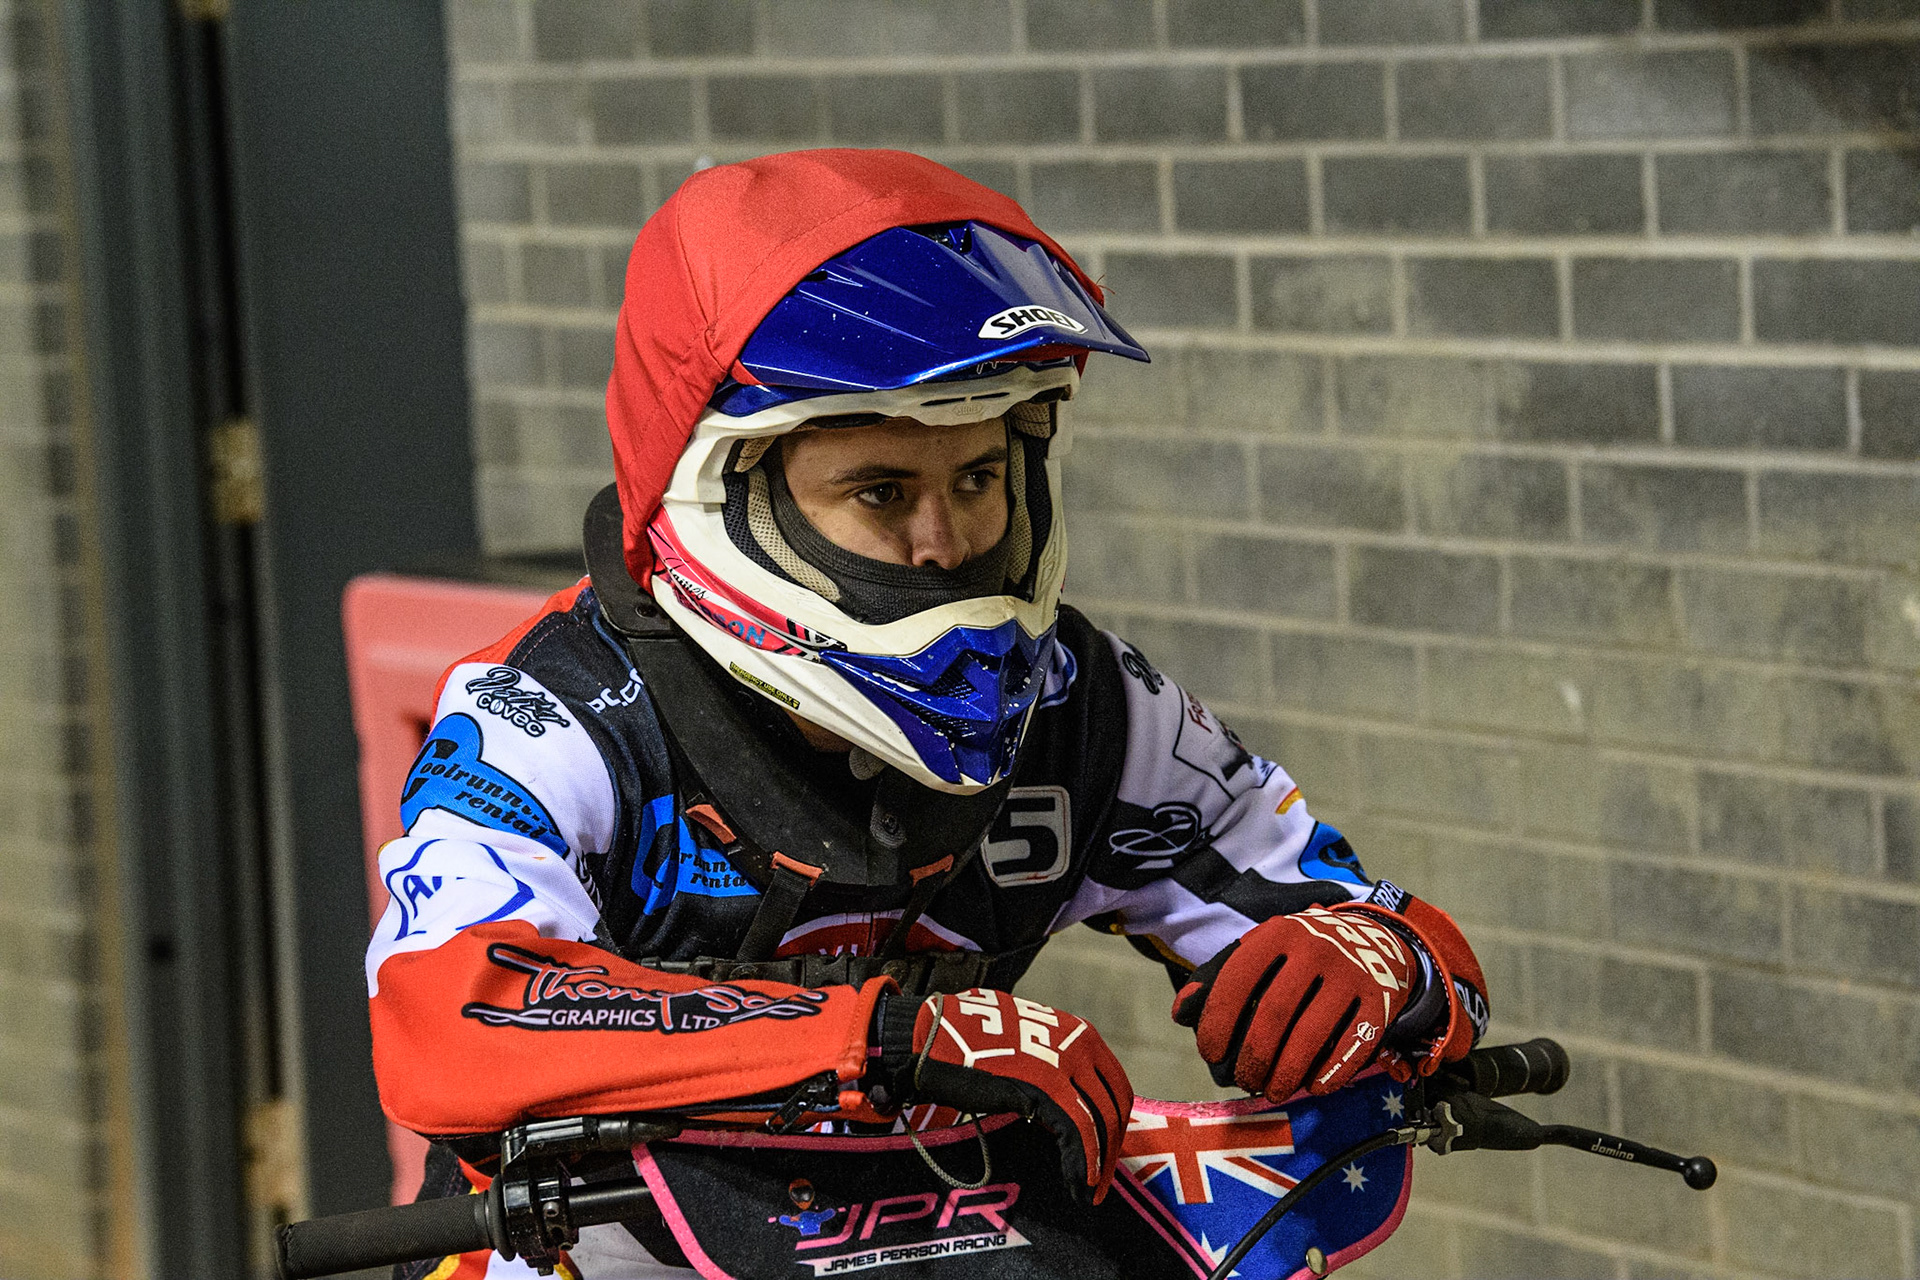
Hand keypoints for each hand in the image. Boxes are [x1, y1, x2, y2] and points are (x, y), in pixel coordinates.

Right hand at [888, 989, 1131, 1204]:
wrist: (935, 1040)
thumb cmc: (973, 1046)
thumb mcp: (1027, 1046)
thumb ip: (1053, 1065)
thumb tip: (1068, 1101)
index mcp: (1079, 1033)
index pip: (1114, 1087)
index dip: (1113, 1125)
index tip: (1105, 1154)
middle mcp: (1079, 1045)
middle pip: (1112, 1107)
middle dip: (1109, 1149)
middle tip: (1099, 1182)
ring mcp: (1064, 1066)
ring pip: (1099, 1123)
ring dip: (1098, 1165)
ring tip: (1088, 1192)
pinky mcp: (1045, 1089)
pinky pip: (1076, 1134)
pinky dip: (1081, 1164)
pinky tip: (1077, 1185)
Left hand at [1173, 905, 1417, 1100]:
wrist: (1377, 936)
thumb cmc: (1303, 952)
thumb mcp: (1264, 948)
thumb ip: (1221, 975)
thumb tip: (1182, 1013)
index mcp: (1277, 933)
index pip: (1237, 980)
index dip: (1217, 1023)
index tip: (1211, 1053)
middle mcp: (1315, 948)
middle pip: (1274, 1014)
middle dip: (1253, 1057)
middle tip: (1245, 1080)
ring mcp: (1350, 973)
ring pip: (1312, 1034)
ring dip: (1287, 1073)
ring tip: (1273, 1090)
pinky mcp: (1380, 999)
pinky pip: (1353, 1044)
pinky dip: (1331, 1072)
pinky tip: (1314, 1087)